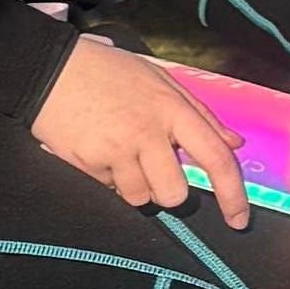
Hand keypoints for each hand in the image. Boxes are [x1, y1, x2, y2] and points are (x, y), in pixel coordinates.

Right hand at [30, 38, 250, 225]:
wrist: (50, 69)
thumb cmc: (108, 71)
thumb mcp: (160, 80)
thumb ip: (199, 113)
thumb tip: (234, 143)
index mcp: (172, 109)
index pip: (216, 159)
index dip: (233, 196)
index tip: (239, 219)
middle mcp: (148, 132)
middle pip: (175, 194)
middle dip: (167, 191)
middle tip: (153, 169)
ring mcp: (117, 150)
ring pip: (140, 198)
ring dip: (135, 185)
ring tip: (120, 153)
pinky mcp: (89, 163)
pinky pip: (109, 189)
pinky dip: (107, 177)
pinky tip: (99, 150)